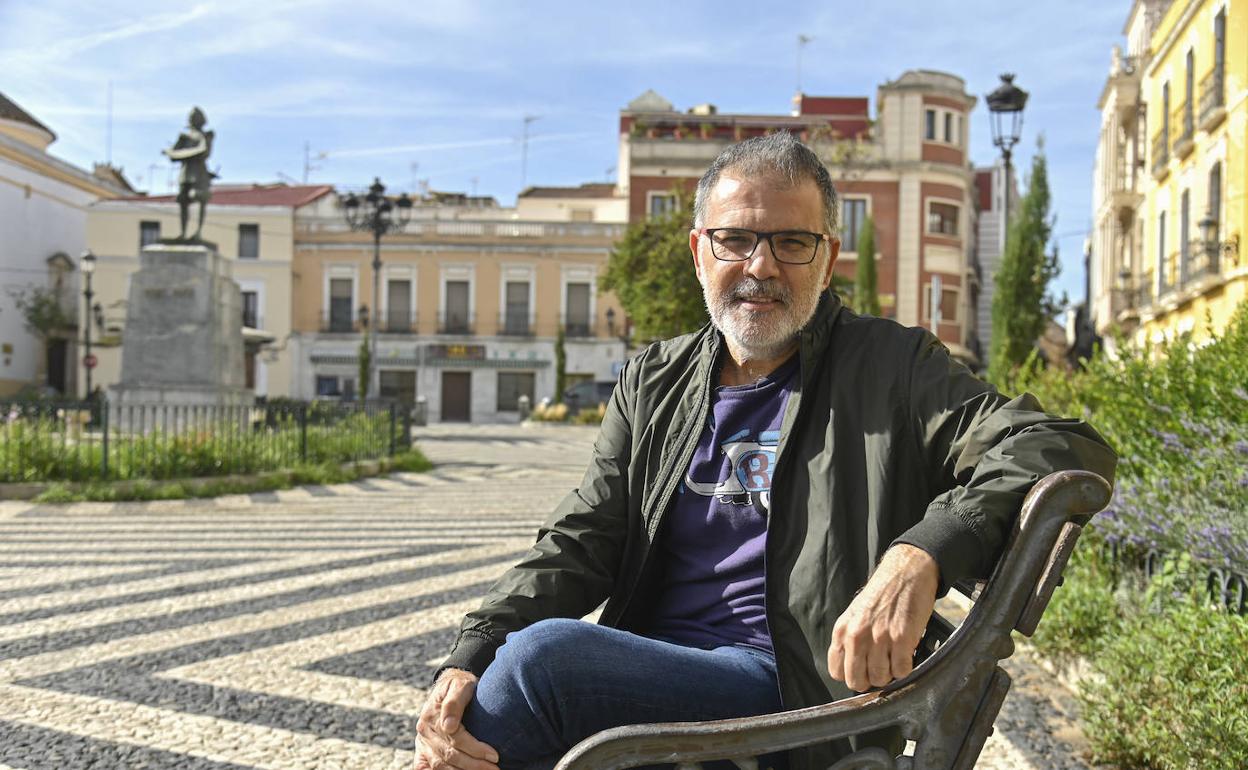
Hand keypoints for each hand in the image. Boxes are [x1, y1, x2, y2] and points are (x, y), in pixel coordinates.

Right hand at [414, 669, 499, 769]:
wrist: (451, 684)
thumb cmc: (460, 684)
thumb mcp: (460, 685)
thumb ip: (454, 701)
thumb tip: (449, 726)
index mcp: (432, 715)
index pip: (455, 738)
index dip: (475, 749)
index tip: (494, 755)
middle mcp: (425, 731)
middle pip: (449, 755)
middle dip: (474, 765)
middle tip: (495, 768)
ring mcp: (422, 742)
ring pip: (440, 765)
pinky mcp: (422, 750)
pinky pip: (425, 767)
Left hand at [827, 544, 939, 692]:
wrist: (906, 572)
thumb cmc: (882, 594)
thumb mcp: (855, 614)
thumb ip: (850, 639)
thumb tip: (851, 669)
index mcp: (842, 629)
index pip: (836, 672)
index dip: (852, 675)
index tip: (863, 670)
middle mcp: (857, 635)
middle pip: (857, 681)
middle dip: (870, 680)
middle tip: (882, 667)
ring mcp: (879, 637)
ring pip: (880, 679)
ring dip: (890, 673)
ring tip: (895, 656)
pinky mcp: (902, 637)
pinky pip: (902, 670)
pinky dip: (906, 667)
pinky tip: (906, 652)